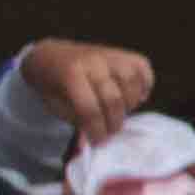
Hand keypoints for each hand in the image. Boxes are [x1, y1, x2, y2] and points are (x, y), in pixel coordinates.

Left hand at [18, 41, 158, 146]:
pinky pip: (142, 67)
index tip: (98, 142)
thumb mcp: (55, 105)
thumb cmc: (53, 86)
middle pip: (113, 98)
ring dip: (130, 103)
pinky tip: (136, 97)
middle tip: (110, 132)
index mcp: (71, 75)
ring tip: (120, 112)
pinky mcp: (123, 52)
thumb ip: (77, 121)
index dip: (96, 130)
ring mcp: (110, 54)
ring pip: (131, 81)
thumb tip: (94, 142)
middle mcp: (93, 61)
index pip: (90, 109)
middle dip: (113, 122)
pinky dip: (145, 84)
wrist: (50, 57)